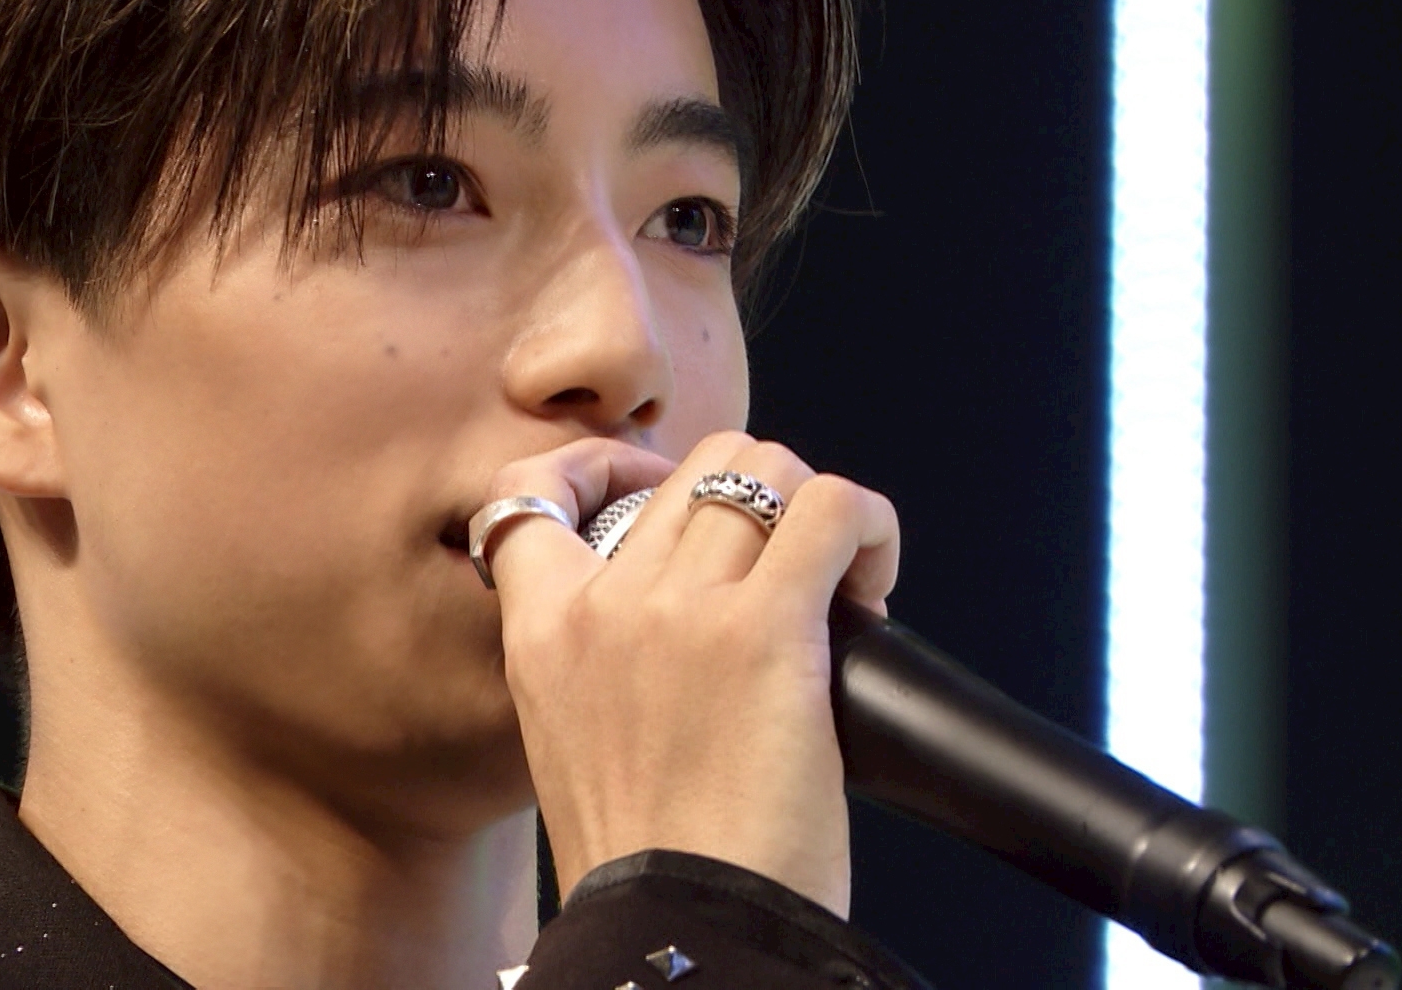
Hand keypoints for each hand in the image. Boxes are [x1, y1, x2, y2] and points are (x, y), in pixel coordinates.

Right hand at [480, 432, 899, 916]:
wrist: (681, 935)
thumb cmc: (652, 866)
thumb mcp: (574, 745)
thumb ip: (600, 665)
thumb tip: (681, 616)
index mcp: (541, 636)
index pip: (530, 489)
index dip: (604, 467)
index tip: (659, 495)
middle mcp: (603, 606)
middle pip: (694, 466)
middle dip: (755, 498)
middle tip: (786, 569)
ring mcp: (682, 611)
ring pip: (766, 466)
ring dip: (819, 514)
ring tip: (839, 589)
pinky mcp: (768, 631)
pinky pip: (834, 509)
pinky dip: (869, 527)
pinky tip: (871, 591)